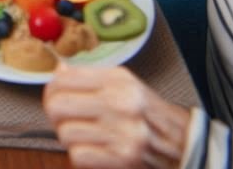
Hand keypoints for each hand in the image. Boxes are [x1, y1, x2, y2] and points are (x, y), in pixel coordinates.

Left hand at [43, 64, 190, 168]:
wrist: (181, 143)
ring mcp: (123, 134)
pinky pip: (78, 155)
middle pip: (58, 106)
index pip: (64, 79)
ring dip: (68, 136)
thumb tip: (58, 72)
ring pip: (65, 133)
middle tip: (61, 115)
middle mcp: (120, 104)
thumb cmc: (146, 112)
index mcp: (118, 80)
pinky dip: (79, 154)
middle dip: (54, 112)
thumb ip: (89, 76)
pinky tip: (92, 148)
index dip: (51, 88)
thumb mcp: (123, 83)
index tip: (53, 94)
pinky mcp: (123, 159)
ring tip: (82, 133)